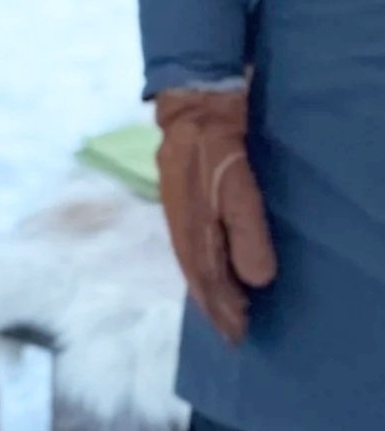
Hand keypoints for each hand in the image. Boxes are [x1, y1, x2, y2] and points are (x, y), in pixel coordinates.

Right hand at [154, 85, 277, 347]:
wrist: (193, 98)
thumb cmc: (218, 142)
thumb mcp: (239, 184)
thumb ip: (246, 229)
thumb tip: (256, 281)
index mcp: (187, 221)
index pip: (204, 274)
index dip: (220, 305)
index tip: (236, 332)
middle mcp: (176, 217)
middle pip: (193, 269)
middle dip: (212, 302)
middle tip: (232, 330)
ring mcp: (174, 203)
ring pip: (189, 256)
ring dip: (207, 285)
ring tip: (224, 307)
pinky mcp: (178, 192)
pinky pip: (189, 240)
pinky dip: (201, 261)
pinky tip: (211, 265)